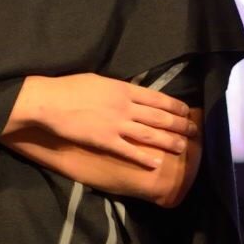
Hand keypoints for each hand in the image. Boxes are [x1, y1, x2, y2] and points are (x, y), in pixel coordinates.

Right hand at [2, 105, 201, 208]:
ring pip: (150, 133)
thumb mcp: (99, 80)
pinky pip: (129, 150)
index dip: (175, 106)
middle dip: (179, 124)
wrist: (50, 101)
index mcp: (123, 89)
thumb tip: (129, 92)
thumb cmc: (70, 88)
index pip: (157, 98)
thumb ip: (117, 88)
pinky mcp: (105, 140)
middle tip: (193, 131)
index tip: (187, 111)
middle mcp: (125, 106)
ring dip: (168, 141)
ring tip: (183, 147)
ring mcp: (116, 124)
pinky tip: (156, 163)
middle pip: (159, 116)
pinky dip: (144, 157)